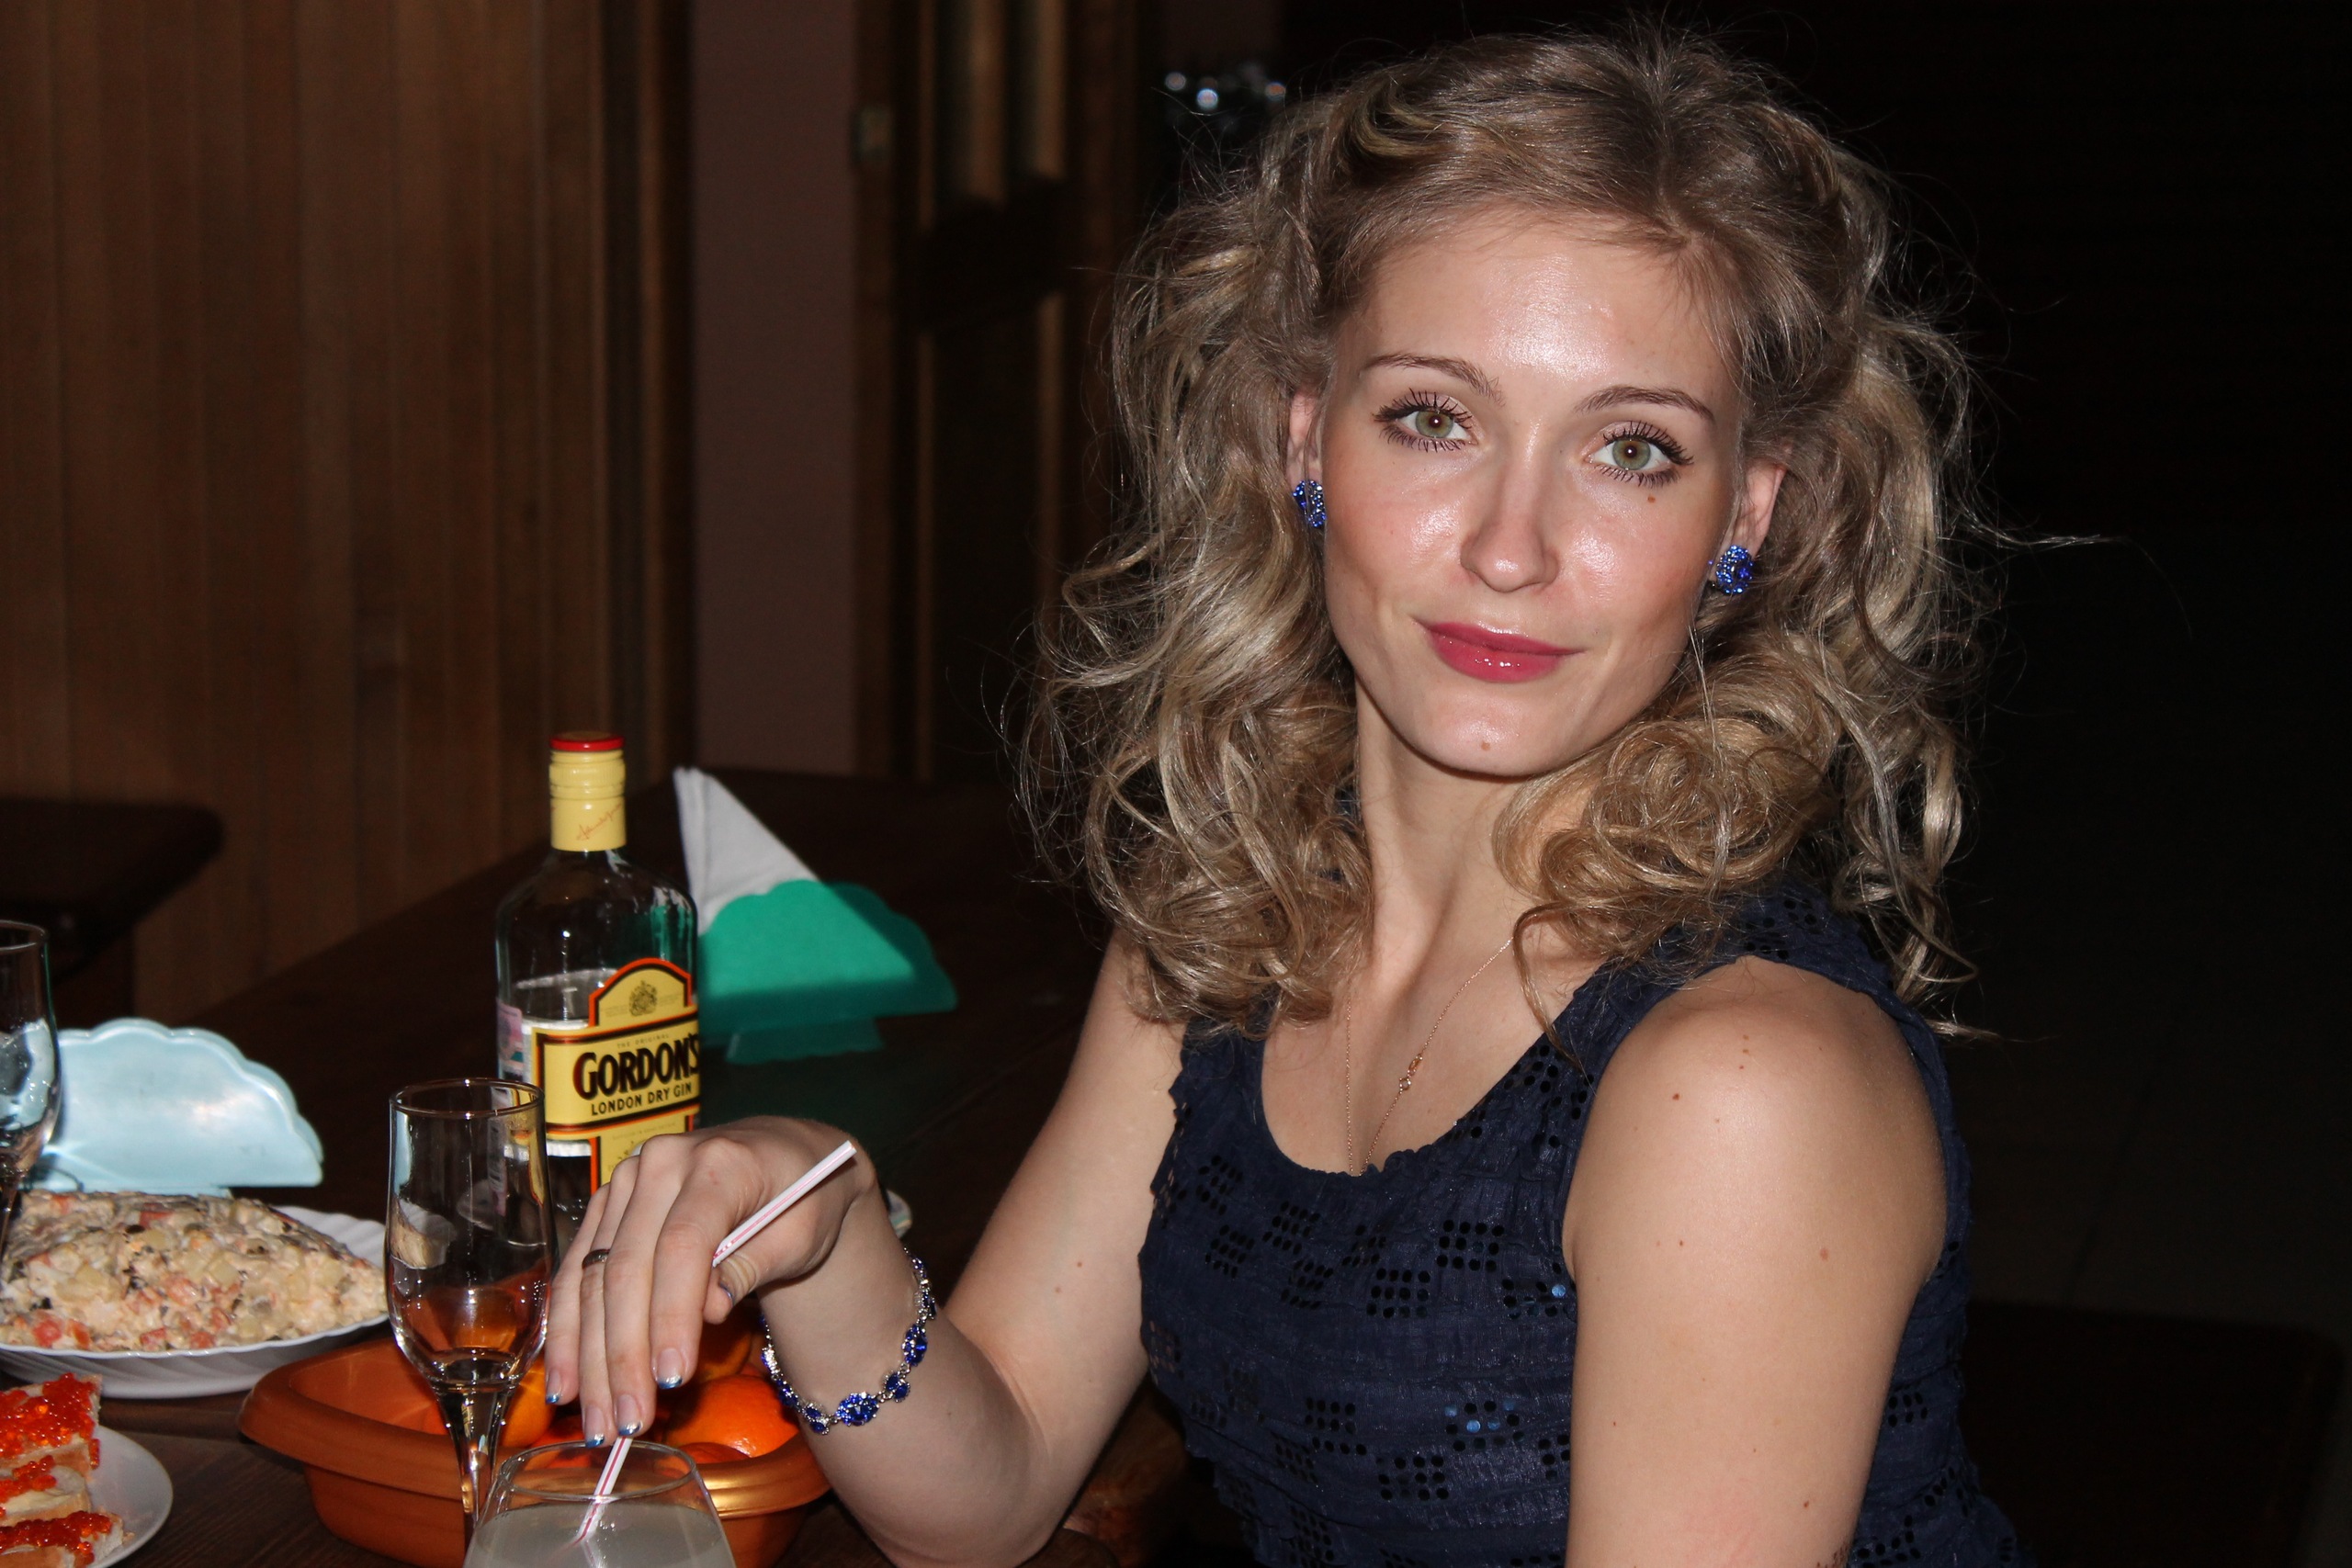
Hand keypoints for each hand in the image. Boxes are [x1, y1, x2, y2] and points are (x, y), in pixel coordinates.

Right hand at [541, 1117, 873, 1443]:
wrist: (785, 1156)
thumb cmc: (804, 1198)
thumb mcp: (801, 1232)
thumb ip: (752, 1266)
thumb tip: (708, 1312)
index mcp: (717, 1164)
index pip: (682, 1246)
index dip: (672, 1315)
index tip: (672, 1377)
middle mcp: (660, 1163)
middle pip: (628, 1267)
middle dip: (625, 1353)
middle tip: (629, 1421)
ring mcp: (626, 1181)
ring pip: (593, 1277)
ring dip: (589, 1356)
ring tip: (596, 1421)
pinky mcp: (607, 1205)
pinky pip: (578, 1271)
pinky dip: (569, 1331)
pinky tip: (566, 1382)